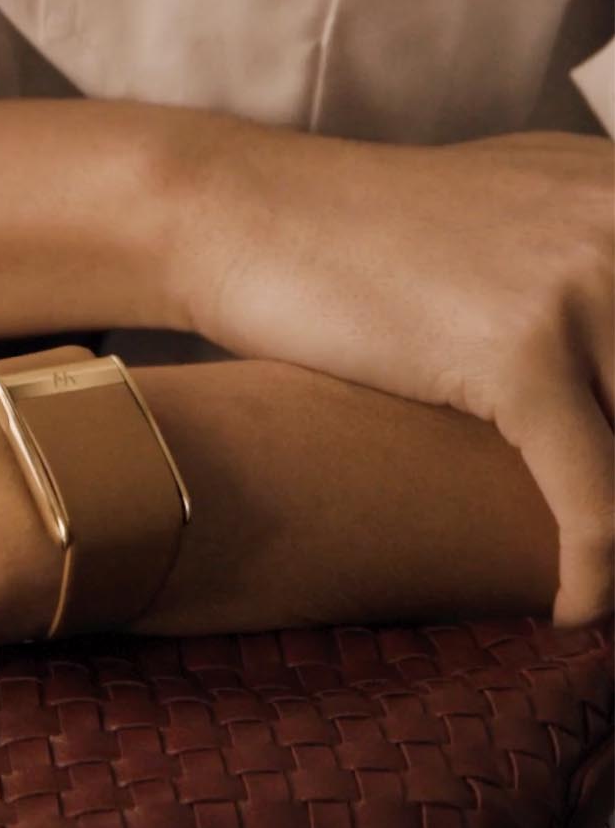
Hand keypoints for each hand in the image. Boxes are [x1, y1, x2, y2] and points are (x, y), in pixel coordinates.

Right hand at [170, 125, 613, 625]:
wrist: (249, 218)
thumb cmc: (359, 237)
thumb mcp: (509, 215)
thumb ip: (593, 256)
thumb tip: (606, 351)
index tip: (612, 486)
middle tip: (607, 540)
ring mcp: (579, 285)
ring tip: (597, 584)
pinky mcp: (514, 352)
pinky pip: (596, 502)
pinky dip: (596, 576)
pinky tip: (574, 612)